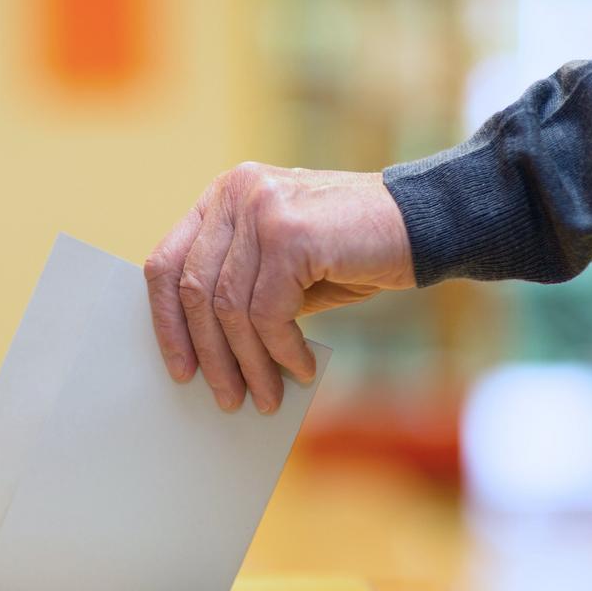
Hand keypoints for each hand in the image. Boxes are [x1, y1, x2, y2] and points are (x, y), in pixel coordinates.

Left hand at [144, 162, 414, 412]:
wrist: (425, 223)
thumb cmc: (348, 252)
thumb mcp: (280, 267)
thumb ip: (239, 290)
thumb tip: (203, 356)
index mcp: (222, 197)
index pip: (167, 263)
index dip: (166, 322)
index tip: (180, 369)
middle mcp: (235, 193)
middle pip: (194, 290)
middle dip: (210, 354)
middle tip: (226, 397)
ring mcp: (261, 208)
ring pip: (230, 307)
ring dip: (249, 363)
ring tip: (266, 397)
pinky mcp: (291, 234)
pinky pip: (267, 313)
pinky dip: (282, 351)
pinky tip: (301, 369)